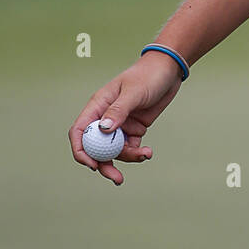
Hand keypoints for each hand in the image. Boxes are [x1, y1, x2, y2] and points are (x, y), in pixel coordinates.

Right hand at [68, 54, 184, 185]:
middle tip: (116, 178)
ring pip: (115, 151)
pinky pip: (131, 147)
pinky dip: (137, 153)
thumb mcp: (133, 92)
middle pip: (96, 147)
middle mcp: (106, 117)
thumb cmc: (148, 75)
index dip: (81, 150)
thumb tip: (104, 130)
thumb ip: (118, 111)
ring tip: (144, 155)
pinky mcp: (134, 129)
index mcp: (98, 106)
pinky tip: (147, 152)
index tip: (92, 164)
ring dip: (126, 159)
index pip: (79, 131)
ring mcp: (120, 124)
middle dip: (104, 164)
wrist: (169, 70)